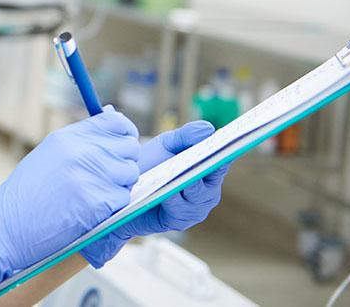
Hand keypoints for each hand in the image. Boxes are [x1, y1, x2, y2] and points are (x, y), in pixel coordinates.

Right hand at [0, 109, 139, 298]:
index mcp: (66, 138)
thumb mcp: (48, 156)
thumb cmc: (25, 196)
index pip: (116, 122)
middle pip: (129, 147)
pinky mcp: (96, 203)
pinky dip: (112, 207)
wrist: (5, 229)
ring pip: (130, 174)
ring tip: (93, 195)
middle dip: (123, 162)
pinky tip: (90, 211)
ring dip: (118, 186)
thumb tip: (114, 118)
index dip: (125, 133)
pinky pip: (123, 199)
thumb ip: (81, 140)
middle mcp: (80, 152)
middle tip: (105, 177)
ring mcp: (89, 177)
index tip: (123, 144)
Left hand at [81, 120, 225, 267]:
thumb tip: (208, 128)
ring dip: (190, 187)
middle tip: (203, 158)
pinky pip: (180, 211)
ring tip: (181, 177)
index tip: (227, 143)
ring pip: (197, 197)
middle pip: (211, 181)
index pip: (221, 161)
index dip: (226, 153)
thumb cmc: (149, 165)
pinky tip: (167, 194)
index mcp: (207, 171)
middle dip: (207, 169)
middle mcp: (205, 191)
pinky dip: (174, 201)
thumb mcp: (166, 146)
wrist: (123, 190)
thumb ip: (185, 136)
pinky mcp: (179, 221)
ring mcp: (194, 208)